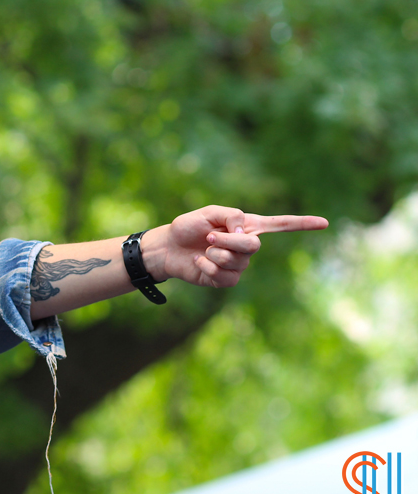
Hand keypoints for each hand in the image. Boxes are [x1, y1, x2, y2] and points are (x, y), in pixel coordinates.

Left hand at [154, 205, 327, 287]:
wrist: (168, 248)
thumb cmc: (188, 228)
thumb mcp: (207, 213)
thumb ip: (230, 216)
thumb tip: (245, 233)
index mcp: (247, 226)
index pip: (280, 224)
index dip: (302, 223)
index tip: (325, 223)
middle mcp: (246, 245)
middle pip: (253, 247)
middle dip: (228, 242)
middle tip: (209, 237)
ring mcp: (238, 264)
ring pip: (236, 261)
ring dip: (214, 254)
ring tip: (203, 249)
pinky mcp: (226, 279)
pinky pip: (224, 276)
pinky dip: (207, 267)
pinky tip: (199, 262)